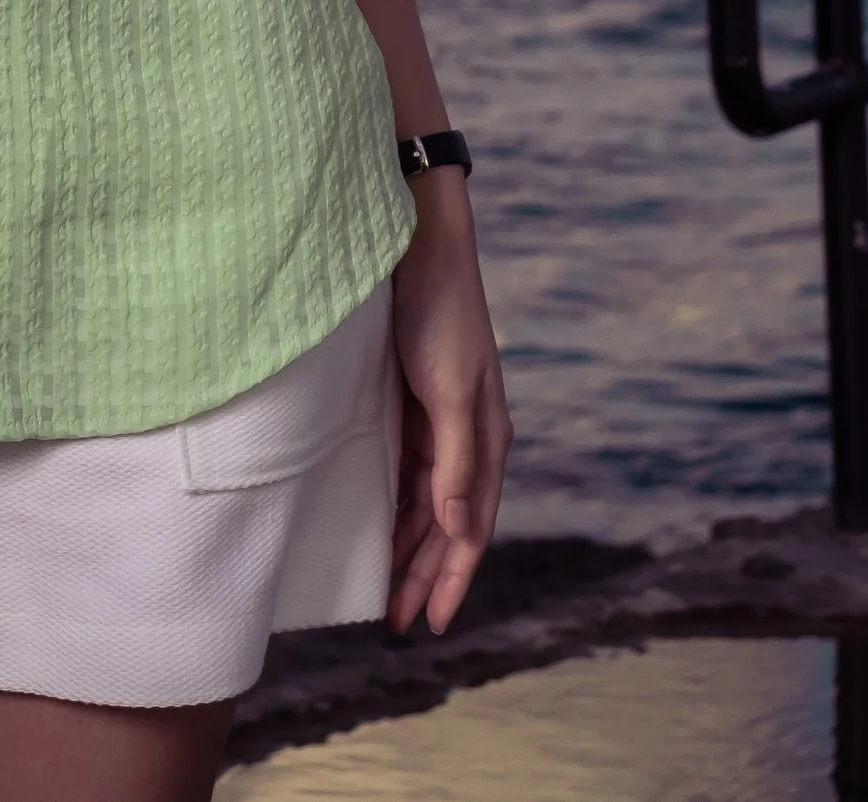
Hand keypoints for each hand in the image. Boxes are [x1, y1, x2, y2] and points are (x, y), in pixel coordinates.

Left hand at [385, 174, 510, 635]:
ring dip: (410, 546)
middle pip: (448, 524)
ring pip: (426, 503)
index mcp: (487, 438)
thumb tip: (460, 531)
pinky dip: (397, 505)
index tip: (431, 623)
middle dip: (427, 574)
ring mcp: (438, 420)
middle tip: (400, 623)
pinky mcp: (411, 401)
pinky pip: (407, 471)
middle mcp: (467, 436)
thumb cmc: (439, 312)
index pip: (471, 528)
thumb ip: (455, 461)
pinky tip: (380, 525)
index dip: (451, 577)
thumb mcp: (449, 389)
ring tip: (388, 590)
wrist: (417, 243)